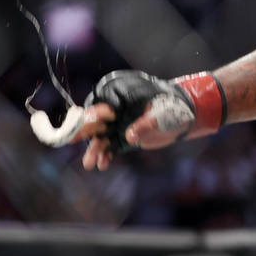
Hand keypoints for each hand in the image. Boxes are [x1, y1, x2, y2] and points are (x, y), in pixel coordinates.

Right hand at [79, 70, 195, 170]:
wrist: (184, 119)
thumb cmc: (174, 108)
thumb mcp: (163, 114)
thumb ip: (146, 124)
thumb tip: (129, 135)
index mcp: (123, 91)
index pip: (103, 100)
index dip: (98, 111)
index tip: (99, 120)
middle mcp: (116, 107)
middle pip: (94, 118)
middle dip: (85, 130)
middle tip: (71, 139)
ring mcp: (117, 123)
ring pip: (100, 135)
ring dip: (94, 148)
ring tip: (89, 163)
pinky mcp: (120, 136)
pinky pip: (109, 146)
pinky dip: (106, 154)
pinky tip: (103, 164)